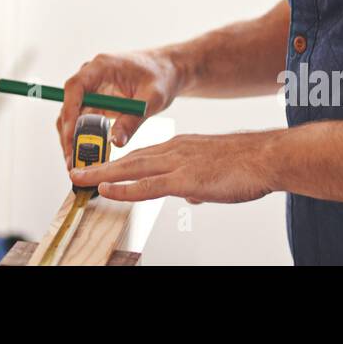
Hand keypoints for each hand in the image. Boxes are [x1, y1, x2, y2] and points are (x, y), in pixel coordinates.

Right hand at [57, 50, 181, 167]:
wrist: (166, 71)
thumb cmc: (160, 77)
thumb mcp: (152, 98)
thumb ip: (133, 119)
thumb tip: (115, 142)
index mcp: (101, 67)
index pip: (75, 88)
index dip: (69, 112)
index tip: (70, 136)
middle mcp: (91, 77)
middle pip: (69, 105)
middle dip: (68, 134)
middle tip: (72, 160)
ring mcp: (91, 91)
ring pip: (72, 117)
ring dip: (72, 140)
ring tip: (77, 164)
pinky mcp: (96, 104)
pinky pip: (83, 123)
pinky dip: (84, 140)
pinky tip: (89, 158)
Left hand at [69, 132, 278, 203]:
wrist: (265, 157)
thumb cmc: (247, 165)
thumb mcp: (215, 170)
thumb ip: (197, 182)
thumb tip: (189, 196)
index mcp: (181, 146)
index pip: (143, 155)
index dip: (120, 163)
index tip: (102, 169)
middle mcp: (173, 150)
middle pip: (129, 158)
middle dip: (101, 165)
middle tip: (78, 170)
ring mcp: (176, 163)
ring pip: (131, 168)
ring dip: (102, 174)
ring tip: (80, 179)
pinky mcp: (183, 179)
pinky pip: (146, 185)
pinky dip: (123, 187)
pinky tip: (106, 189)